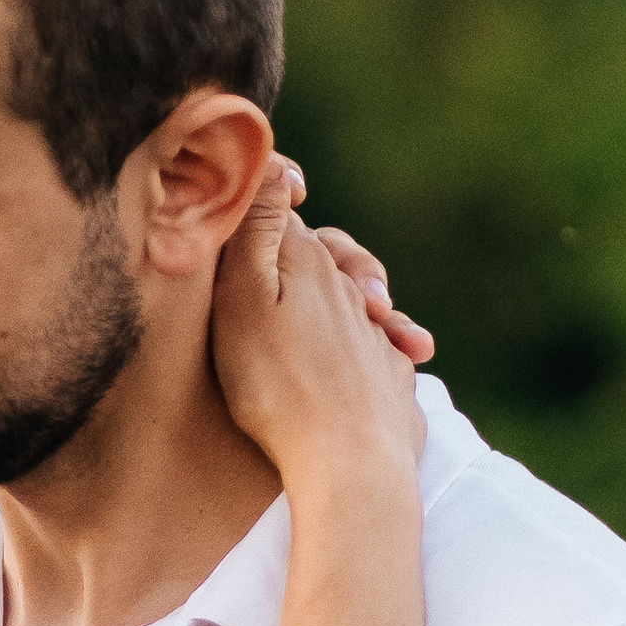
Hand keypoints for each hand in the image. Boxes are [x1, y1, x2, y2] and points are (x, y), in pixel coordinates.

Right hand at [208, 161, 426, 485]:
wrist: (350, 463)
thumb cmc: (279, 386)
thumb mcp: (244, 300)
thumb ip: (255, 229)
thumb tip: (273, 162)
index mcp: (308, 262)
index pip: (280, 213)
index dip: (256, 207)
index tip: (232, 216)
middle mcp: (349, 290)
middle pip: (324, 254)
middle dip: (305, 250)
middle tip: (275, 272)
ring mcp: (377, 335)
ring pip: (356, 298)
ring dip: (346, 295)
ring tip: (326, 313)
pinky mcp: (393, 378)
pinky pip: (381, 347)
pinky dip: (371, 344)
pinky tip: (364, 361)